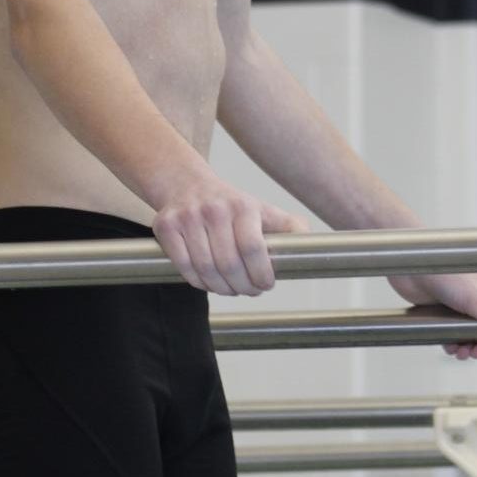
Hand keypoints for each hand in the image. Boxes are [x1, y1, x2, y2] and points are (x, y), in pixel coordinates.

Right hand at [154, 180, 308, 294]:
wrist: (186, 185)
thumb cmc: (231, 206)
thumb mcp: (263, 210)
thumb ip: (291, 228)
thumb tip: (311, 245)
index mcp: (242, 206)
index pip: (253, 248)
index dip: (261, 274)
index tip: (266, 285)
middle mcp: (213, 209)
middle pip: (229, 264)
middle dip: (242, 287)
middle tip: (249, 291)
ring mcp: (187, 217)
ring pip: (205, 269)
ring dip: (220, 289)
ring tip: (231, 289)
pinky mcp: (165, 226)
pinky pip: (183, 267)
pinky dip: (198, 282)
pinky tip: (209, 283)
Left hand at [387, 269, 476, 358]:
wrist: (414, 270)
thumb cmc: (446, 275)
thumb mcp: (475, 301)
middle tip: (474, 353)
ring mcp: (461, 309)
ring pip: (469, 336)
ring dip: (467, 348)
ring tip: (461, 352)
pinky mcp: (444, 315)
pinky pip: (453, 335)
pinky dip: (453, 344)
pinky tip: (450, 347)